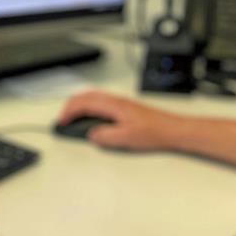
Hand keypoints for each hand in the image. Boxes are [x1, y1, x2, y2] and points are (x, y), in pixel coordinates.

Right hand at [59, 90, 180, 150]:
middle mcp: (116, 101)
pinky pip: (100, 101)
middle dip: (70, 106)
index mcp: (114, 105)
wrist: (173, 130)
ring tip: (72, 115)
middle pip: (85, 96)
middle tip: (63, 119)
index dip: (69, 112)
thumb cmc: (155, 132)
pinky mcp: (125, 107)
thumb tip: (92, 135)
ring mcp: (120, 103)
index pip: (84, 103)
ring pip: (92, 97)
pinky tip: (90, 115)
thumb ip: (105, 136)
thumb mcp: (126, 138)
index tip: (62, 122)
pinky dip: (88, 105)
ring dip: (79, 104)